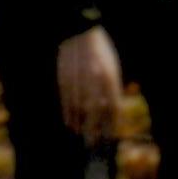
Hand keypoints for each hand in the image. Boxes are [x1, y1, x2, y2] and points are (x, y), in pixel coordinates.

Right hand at [55, 25, 123, 139]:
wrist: (81, 34)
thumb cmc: (100, 52)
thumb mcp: (112, 68)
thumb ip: (112, 88)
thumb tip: (111, 110)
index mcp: (110, 77)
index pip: (112, 107)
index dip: (111, 124)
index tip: (110, 137)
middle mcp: (95, 81)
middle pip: (95, 113)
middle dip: (95, 131)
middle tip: (94, 144)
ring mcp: (78, 81)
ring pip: (79, 110)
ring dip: (81, 127)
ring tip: (83, 138)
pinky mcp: (65, 80)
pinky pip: (67, 103)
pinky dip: (69, 116)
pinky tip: (70, 125)